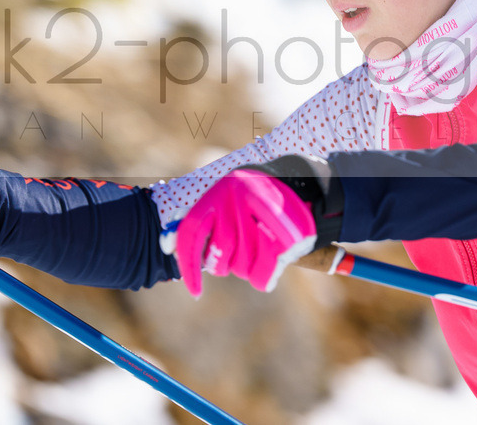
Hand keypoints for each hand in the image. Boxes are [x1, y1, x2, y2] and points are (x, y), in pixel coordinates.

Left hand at [167, 155, 344, 296]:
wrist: (309, 186)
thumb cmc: (260, 199)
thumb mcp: (229, 200)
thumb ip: (203, 221)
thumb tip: (167, 244)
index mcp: (220, 191)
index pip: (192, 232)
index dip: (188, 264)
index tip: (194, 291)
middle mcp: (238, 199)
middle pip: (219, 256)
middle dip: (224, 264)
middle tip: (239, 254)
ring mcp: (263, 218)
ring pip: (240, 268)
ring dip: (248, 266)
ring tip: (261, 247)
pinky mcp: (286, 237)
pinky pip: (262, 276)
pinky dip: (265, 277)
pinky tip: (273, 263)